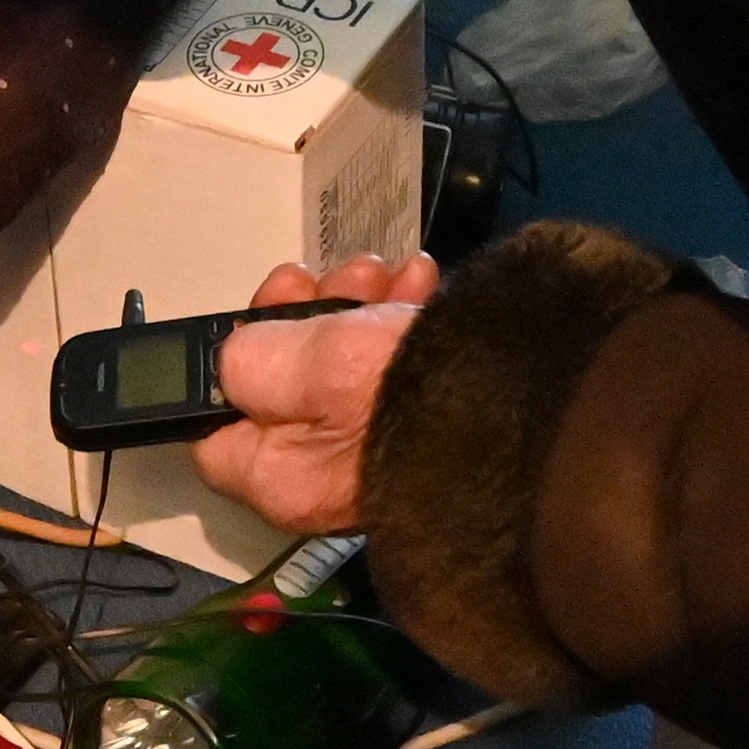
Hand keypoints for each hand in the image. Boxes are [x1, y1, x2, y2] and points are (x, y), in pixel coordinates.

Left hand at [191, 252, 441, 538]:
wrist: (532, 413)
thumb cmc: (400, 392)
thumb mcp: (303, 362)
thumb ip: (246, 359)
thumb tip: (233, 363)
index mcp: (279, 475)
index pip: (216, 428)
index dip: (223, 362)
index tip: (255, 312)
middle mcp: (323, 476)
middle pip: (283, 384)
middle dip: (302, 315)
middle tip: (321, 277)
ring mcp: (378, 452)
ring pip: (342, 366)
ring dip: (355, 307)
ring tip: (384, 272)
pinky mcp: (427, 426)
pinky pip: (396, 370)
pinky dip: (401, 322)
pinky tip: (419, 285)